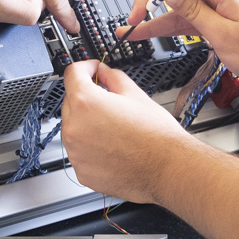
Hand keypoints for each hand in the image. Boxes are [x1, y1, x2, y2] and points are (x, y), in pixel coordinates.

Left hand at [59, 61, 191, 204]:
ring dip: (86, 123)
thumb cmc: (157, 136)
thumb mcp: (136, 94)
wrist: (167, 168)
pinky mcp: (82, 171)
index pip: (72, 74)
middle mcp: (74, 128)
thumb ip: (113, 77)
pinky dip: (90, 147)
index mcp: (86, 103)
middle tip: (109, 102)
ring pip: (73, 128)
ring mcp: (76, 153)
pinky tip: (111, 147)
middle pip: (70, 101)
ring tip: (114, 129)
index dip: (85, 67)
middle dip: (86, 98)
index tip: (92, 70)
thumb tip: (103, 73)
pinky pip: (79, 152)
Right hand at [118, 0, 238, 87]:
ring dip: (152, 11)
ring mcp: (212, 5)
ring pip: (175, 1)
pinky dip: (162, 24)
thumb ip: (195, 13)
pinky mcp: (210, 19)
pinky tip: (144, 31)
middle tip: (136, 11)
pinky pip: (181, 17)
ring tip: (131, 24)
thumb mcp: (224, 34)